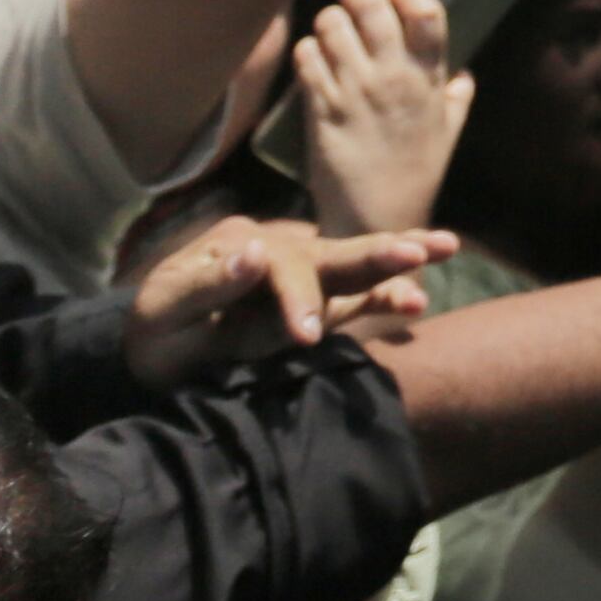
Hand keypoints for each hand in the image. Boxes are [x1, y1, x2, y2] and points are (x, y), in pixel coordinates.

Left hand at [124, 214, 454, 383]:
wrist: (155, 357)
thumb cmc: (154, 334)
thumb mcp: (161, 310)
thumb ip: (206, 282)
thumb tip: (255, 250)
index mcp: (241, 243)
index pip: (283, 265)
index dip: (299, 297)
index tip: (304, 336)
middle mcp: (281, 252)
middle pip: (333, 250)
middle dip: (376, 252)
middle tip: (418, 252)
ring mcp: (304, 279)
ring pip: (355, 265)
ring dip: (398, 258)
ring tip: (445, 247)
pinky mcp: (319, 307)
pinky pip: (358, 299)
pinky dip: (387, 297)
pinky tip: (416, 303)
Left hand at [298, 0, 476, 237]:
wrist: (376, 219)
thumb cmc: (416, 173)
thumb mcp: (448, 132)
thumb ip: (456, 96)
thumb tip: (463, 72)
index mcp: (431, 79)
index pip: (427, 12)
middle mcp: (394, 78)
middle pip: (373, 6)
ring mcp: (355, 91)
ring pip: (333, 26)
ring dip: (329, 21)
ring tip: (332, 30)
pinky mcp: (321, 108)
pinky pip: (307, 57)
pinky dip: (307, 50)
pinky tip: (313, 58)